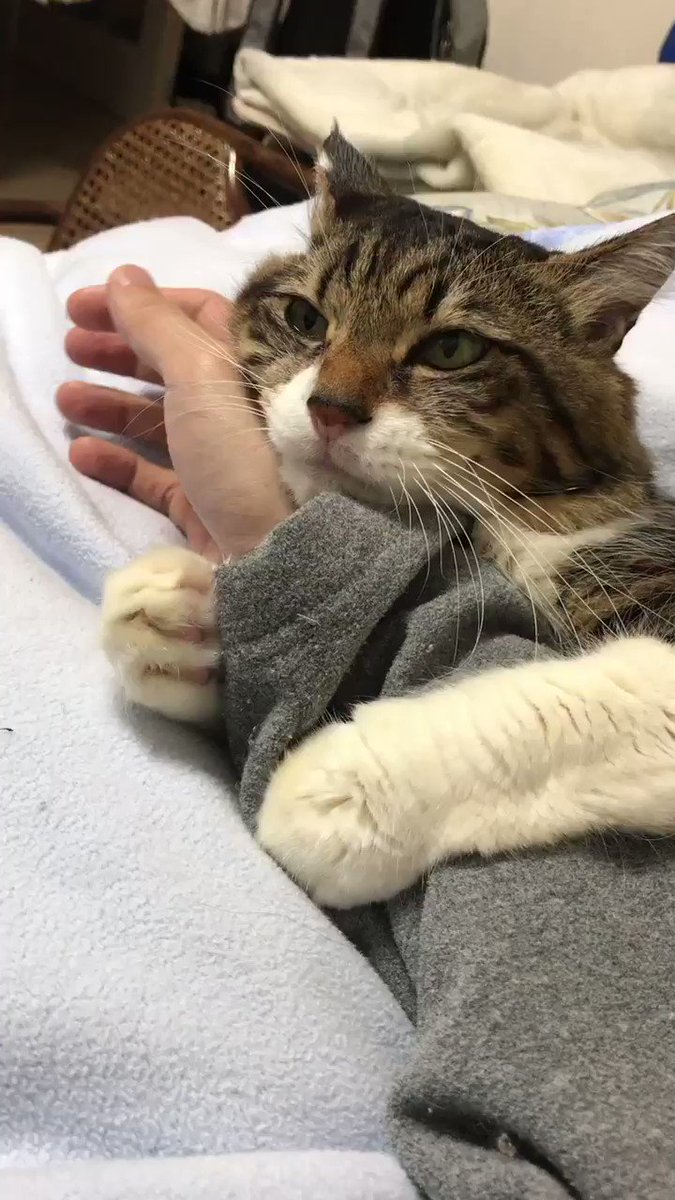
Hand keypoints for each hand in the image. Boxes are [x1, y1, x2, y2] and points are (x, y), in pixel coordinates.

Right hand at [58, 266, 292, 560]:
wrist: (282, 549)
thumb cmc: (246, 446)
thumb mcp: (200, 373)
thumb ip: (157, 323)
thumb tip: (124, 275)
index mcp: (254, 364)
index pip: (196, 315)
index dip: (140, 305)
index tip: (84, 307)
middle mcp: (242, 405)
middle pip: (173, 366)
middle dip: (119, 353)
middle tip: (70, 347)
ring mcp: (225, 457)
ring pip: (161, 420)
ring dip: (110, 404)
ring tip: (65, 400)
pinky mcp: (207, 504)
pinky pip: (156, 476)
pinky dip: (120, 462)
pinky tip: (84, 453)